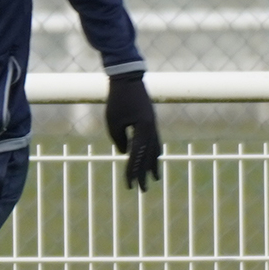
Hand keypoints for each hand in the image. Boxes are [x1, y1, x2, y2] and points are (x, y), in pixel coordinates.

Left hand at [105, 73, 160, 190]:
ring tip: (154, 178)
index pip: (136, 156)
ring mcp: (153, 124)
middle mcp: (151, 129)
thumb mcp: (113, 122)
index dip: (132, 171)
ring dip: (153, 164)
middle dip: (144, 174)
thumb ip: (119, 140)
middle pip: (149, 156)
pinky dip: (154, 152)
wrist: (127, 79)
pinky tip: (154, 158)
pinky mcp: (151, 121)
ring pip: (155, 149)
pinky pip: (155, 141)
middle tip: (143, 190)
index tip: (129, 185)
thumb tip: (126, 153)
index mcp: (142, 129)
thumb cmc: (117, 100)